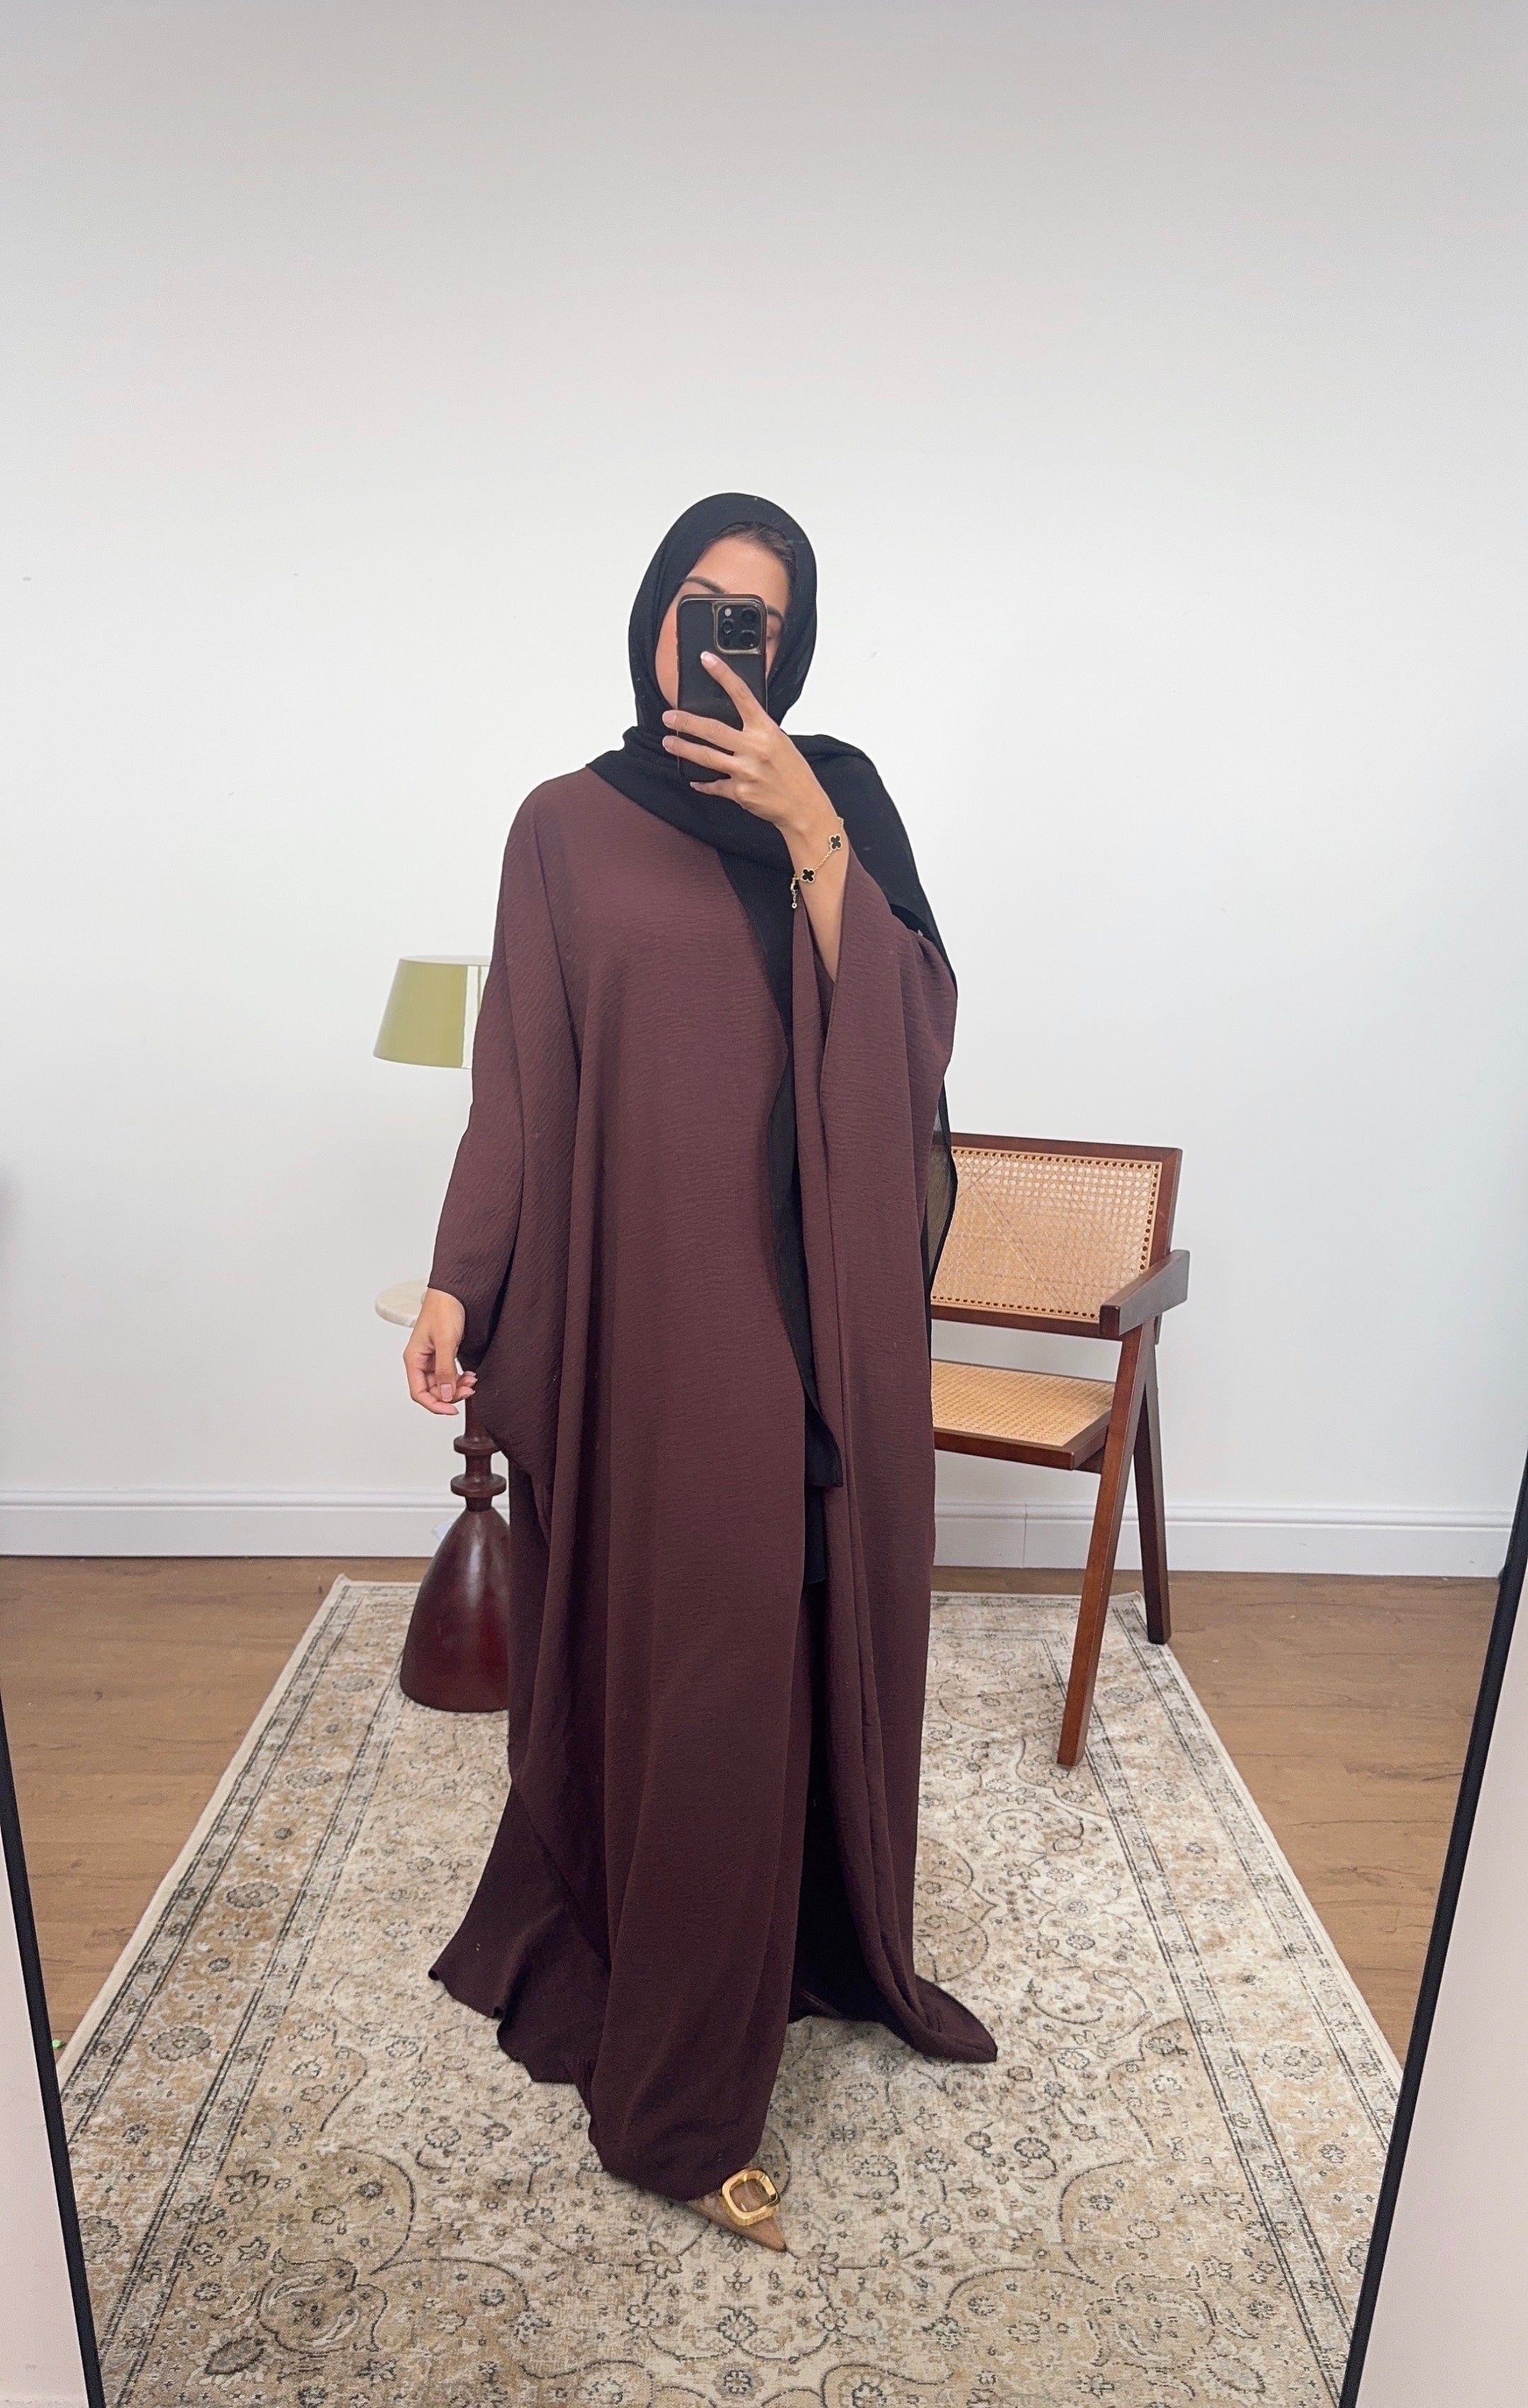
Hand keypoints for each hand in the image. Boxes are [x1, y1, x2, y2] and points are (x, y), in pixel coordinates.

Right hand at [404, 1288, 475, 1415]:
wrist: (454, 1291)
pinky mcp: (443, 1354)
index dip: (435, 1405)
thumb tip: (446, 1395)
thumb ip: (445, 1370)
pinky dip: (459, 1378)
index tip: (452, 1410)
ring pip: (442, 1384)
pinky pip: (448, 1374)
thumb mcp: (446, 1341)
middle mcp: (420, 1360)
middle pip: (432, 1390)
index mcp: (413, 1358)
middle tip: (469, 1390)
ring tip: (472, 1381)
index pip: (419, 1392)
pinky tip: (469, 1375)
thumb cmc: (443, 1309)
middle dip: (450, 1394)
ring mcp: (431, 1358)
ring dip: (457, 1387)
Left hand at [661, 652, 837, 849]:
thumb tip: (733, 720)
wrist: (804, 807)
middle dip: (686, 722)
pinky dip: (702, 782)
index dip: (723, 675)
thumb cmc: (795, 774)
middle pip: (712, 729)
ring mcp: (745, 772)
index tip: (707, 660)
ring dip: (683, 748)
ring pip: (705, 757)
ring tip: (668, 742)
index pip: (741, 695)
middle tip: (669, 716)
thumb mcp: (780, 742)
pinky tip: (694, 779)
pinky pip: (714, 785)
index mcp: (767, 730)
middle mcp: (754, 748)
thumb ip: (757, 730)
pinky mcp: (739, 793)